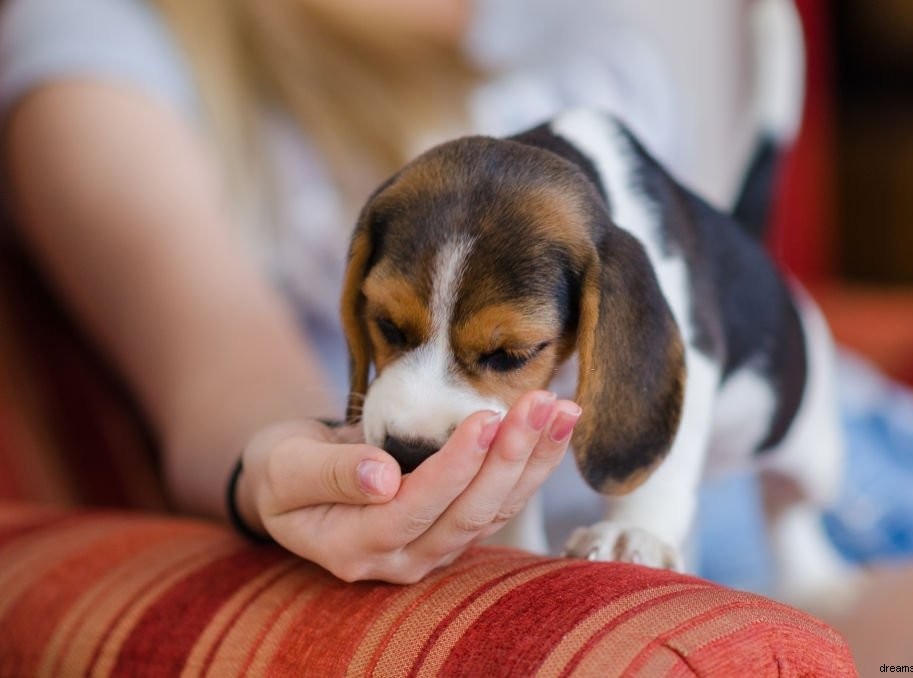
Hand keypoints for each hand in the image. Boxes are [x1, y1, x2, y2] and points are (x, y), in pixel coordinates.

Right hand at [236, 391, 580, 583]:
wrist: (295, 482)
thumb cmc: (284, 468)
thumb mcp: (284, 466)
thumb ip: (328, 472)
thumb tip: (382, 477)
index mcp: (353, 547)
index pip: (413, 509)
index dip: (453, 468)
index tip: (485, 420)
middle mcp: (401, 559)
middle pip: (467, 515)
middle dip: (510, 457)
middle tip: (540, 404)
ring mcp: (433, 548)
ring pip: (495, 510)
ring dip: (534, 458)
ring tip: (562, 408)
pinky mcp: (455, 528)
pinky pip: (501, 501)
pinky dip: (531, 462)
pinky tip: (555, 426)